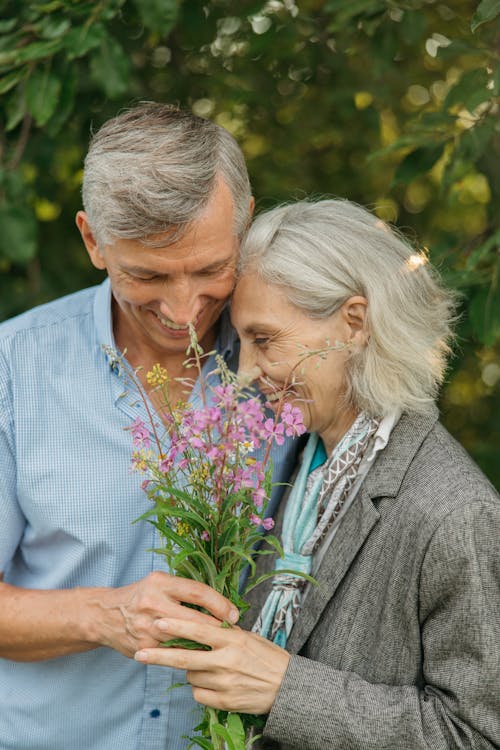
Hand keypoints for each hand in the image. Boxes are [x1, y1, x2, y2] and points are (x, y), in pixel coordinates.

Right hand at [87, 572, 238, 657]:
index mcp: (160, 583)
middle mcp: (153, 603)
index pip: (197, 592)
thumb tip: (219, 602)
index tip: (234, 614)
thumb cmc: (140, 596)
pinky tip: (201, 657)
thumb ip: (183, 590)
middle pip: (195, 618)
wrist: (105, 615)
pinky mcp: (144, 648)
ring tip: (222, 647)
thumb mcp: (159, 582)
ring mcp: (147, 627)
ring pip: (186, 639)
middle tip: (234, 634)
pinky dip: (188, 654)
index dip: (219, 604)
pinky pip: (173, 653)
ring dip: (205, 644)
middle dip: (217, 628)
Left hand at [134, 617, 290, 713]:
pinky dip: (201, 689)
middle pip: (185, 658)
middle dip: (159, 655)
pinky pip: (199, 694)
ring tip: (208, 667)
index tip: (158, 622)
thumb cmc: (267, 657)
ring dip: (192, 671)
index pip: (199, 630)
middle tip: (140, 653)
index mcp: (232, 640)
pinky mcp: (225, 701)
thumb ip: (224, 633)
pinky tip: (213, 684)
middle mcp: (226, 660)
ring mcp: (225, 682)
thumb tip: (199, 626)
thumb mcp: (248, 637)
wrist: (288, 687)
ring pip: (191, 676)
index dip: (177, 626)